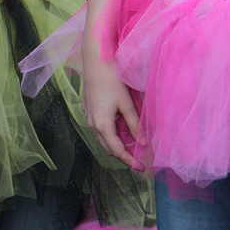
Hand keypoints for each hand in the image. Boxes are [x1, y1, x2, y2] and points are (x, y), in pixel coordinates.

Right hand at [82, 49, 138, 167]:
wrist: (94, 61)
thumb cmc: (112, 80)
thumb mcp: (126, 103)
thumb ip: (134, 124)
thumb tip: (143, 143)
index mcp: (102, 125)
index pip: (116, 151)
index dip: (130, 161)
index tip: (142, 167)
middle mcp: (92, 123)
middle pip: (107, 147)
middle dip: (122, 154)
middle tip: (138, 155)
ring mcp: (87, 115)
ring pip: (102, 136)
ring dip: (115, 142)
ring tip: (131, 140)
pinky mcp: (87, 108)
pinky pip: (97, 126)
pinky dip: (108, 131)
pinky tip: (119, 123)